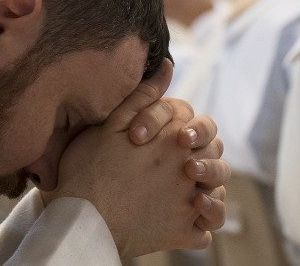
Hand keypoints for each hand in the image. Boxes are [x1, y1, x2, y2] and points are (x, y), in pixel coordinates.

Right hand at [41, 79, 222, 257]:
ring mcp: (190, 202)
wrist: (81, 218)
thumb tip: (169, 67)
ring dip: (208, 185)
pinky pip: (208, 227)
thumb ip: (144, 97)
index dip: (184, 127)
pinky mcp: (185, 231)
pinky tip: (187, 216)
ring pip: (218, 188)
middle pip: (214, 153)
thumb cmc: (88, 170)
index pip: (199, 123)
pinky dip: (202, 221)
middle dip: (201, 153)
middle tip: (176, 162)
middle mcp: (190, 167)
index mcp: (175, 138)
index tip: (159, 138)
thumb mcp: (111, 124)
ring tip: (185, 188)